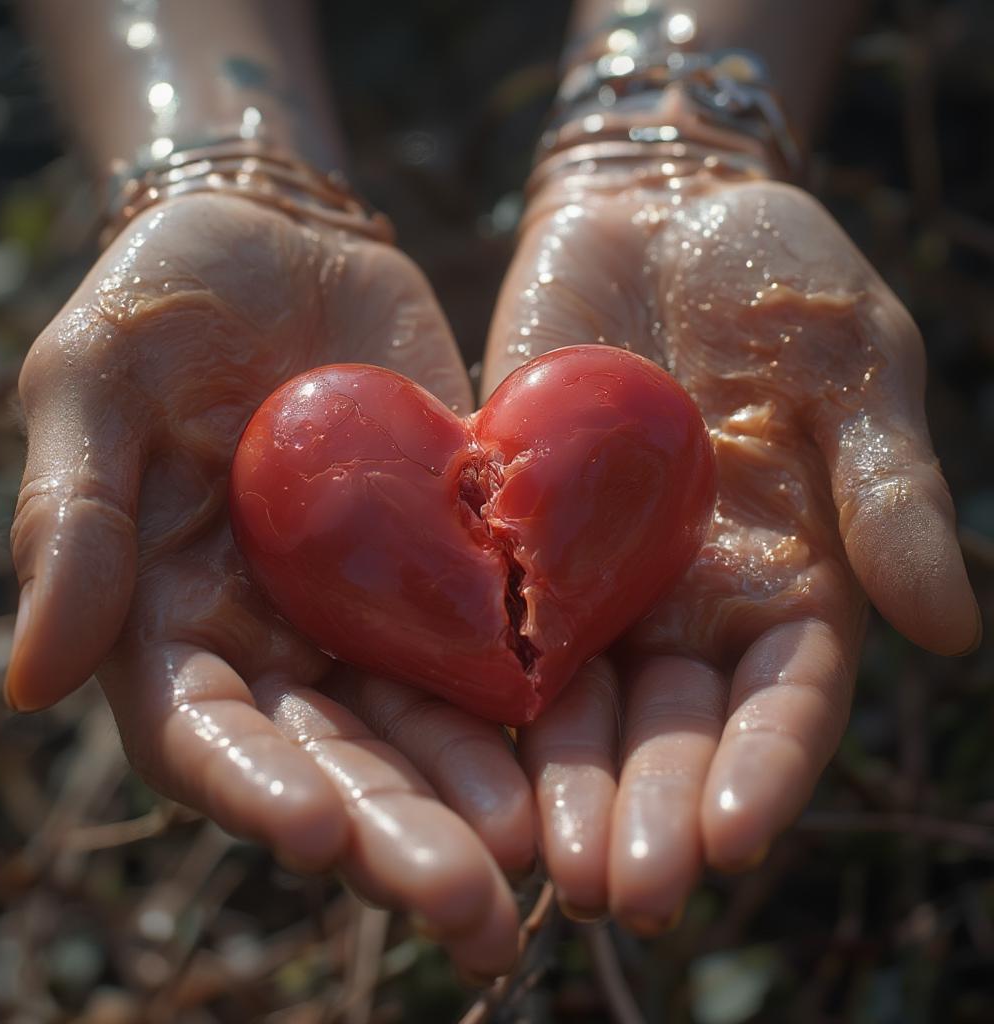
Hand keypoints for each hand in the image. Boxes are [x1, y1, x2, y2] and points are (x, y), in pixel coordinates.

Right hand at [9, 193, 533, 976]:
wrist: (285, 237)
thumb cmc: (166, 295)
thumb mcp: (94, 380)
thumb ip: (72, 521)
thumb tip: (30, 679)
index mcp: (173, 620)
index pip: (207, 735)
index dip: (255, 789)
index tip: (314, 833)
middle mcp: (277, 640)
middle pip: (332, 763)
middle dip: (395, 839)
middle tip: (470, 914)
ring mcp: (369, 609)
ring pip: (422, 728)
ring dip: (475, 802)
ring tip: (533, 867)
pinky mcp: (449, 564)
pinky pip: (491, 643)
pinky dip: (529, 701)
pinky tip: (576, 752)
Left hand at [483, 169, 979, 926]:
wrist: (655, 207)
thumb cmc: (776, 274)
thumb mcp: (856, 364)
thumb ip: (892, 491)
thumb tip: (950, 626)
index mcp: (789, 576)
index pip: (785, 699)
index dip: (763, 770)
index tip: (730, 841)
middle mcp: (691, 598)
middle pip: (674, 727)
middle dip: (651, 809)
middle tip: (616, 895)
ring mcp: (597, 572)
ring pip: (582, 702)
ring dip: (565, 785)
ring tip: (543, 864)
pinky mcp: (515, 532)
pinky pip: (498, 622)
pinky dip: (483, 690)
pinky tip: (458, 755)